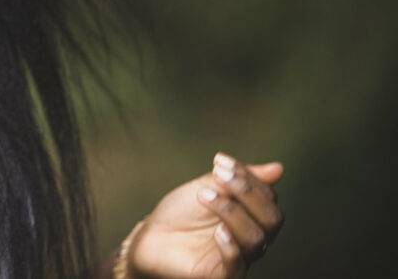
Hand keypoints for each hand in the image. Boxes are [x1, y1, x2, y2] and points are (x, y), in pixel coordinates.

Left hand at [126, 152, 284, 278]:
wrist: (152, 235)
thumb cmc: (181, 212)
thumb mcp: (208, 187)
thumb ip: (240, 178)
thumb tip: (278, 169)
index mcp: (252, 216)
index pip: (268, 197)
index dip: (247, 177)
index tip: (220, 161)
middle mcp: (251, 238)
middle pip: (271, 219)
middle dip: (246, 192)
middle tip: (218, 176)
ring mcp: (240, 258)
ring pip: (256, 238)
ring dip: (231, 211)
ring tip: (205, 196)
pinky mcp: (222, 274)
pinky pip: (238, 266)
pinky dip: (231, 246)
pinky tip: (217, 231)